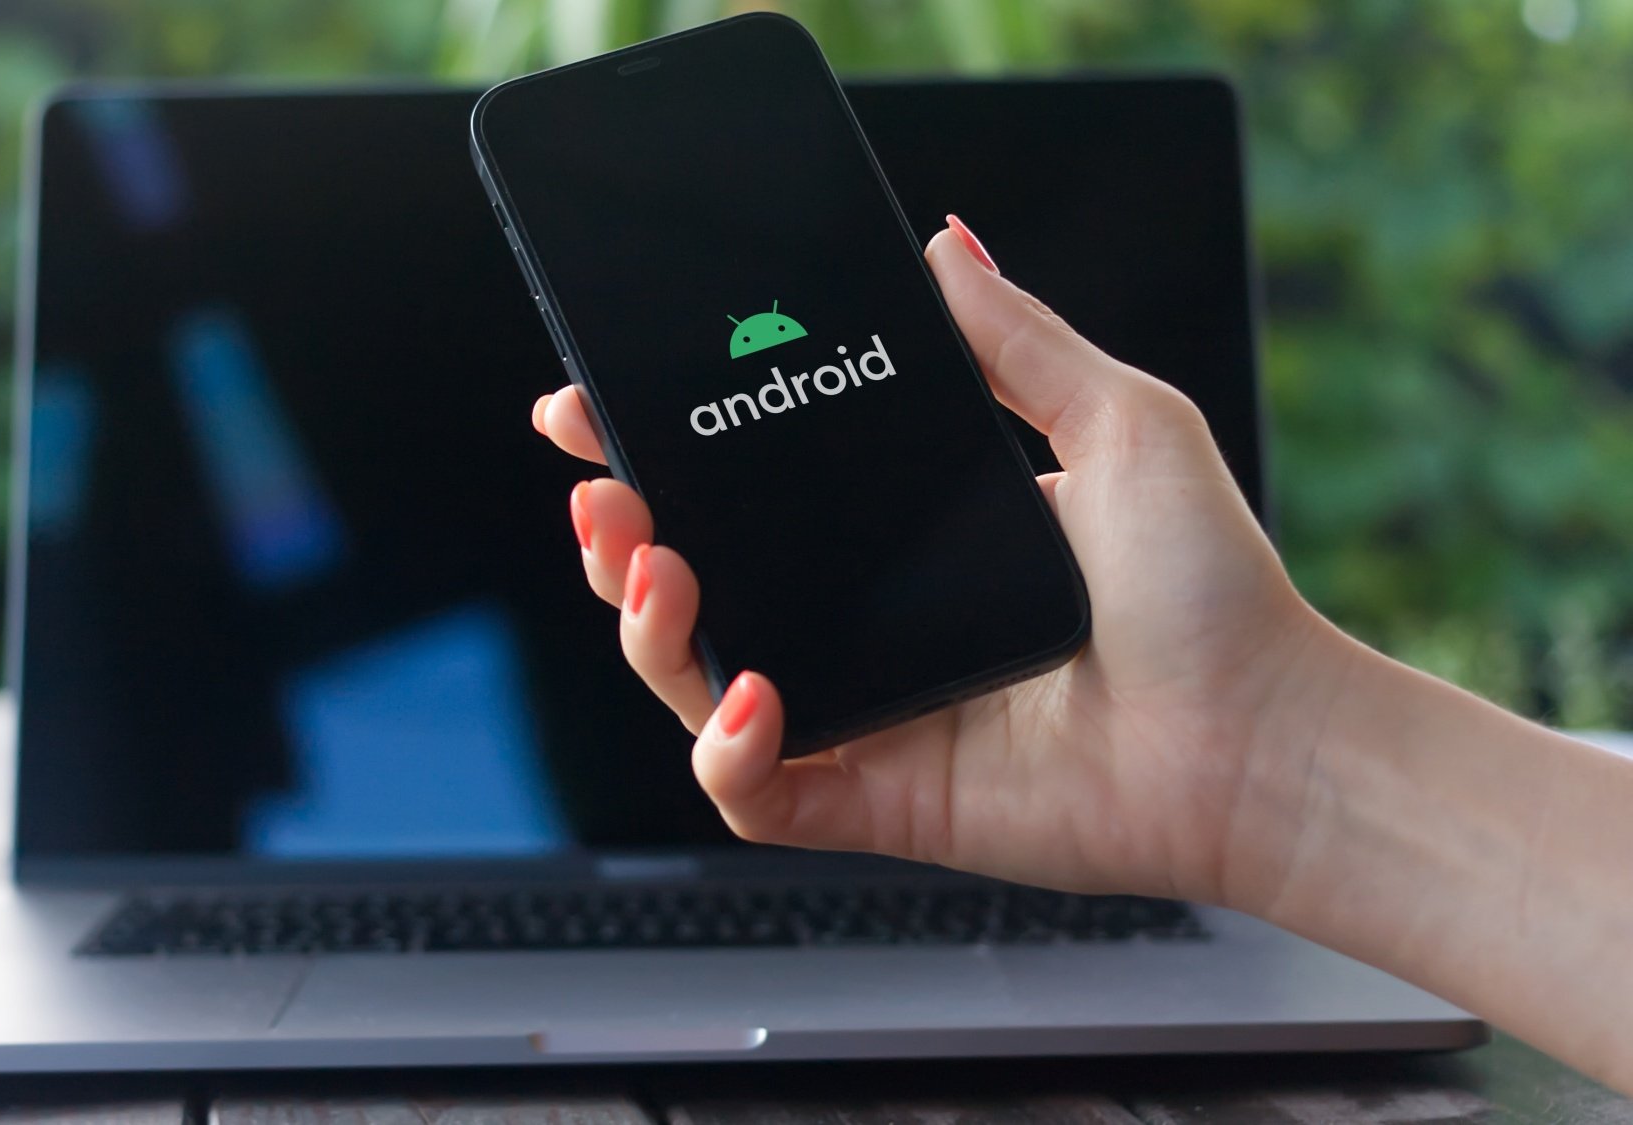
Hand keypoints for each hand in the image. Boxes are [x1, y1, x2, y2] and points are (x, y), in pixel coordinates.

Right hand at [533, 218, 1349, 908]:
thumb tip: (944, 245)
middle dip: (622, 539)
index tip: (594, 409)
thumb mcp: (1120, 421)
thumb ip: (1018, 339)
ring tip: (656, 574)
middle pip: (693, 585)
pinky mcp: (877, 801)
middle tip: (605, 494)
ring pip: (695, 684)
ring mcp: (864, 717)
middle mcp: (865, 626)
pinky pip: (755, 791)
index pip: (747, 489)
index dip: (657, 452)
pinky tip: (752, 693)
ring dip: (648, 630)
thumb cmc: (1213, 592)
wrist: (1263, 737)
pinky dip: (727, 749)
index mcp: (900, 540)